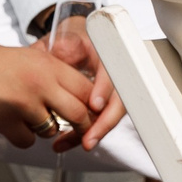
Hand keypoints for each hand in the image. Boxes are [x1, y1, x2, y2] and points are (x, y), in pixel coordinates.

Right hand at [0, 35, 100, 147]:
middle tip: (72, 129)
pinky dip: (20, 136)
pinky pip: (27, 141)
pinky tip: (6, 122)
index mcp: (47, 63)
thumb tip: (79, 96)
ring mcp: (22, 101)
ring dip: (42, 129)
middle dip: (79, 127)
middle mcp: (39, 81)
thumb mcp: (25, 58)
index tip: (88, 113)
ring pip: (52, 130)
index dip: (92, 105)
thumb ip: (51, 74)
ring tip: (22, 114)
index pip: (87, 89)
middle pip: (79, 114)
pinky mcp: (4, 120)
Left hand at [45, 13, 128, 148]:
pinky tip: (65, 141)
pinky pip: (99, 120)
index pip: (112, 70)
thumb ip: (64, 45)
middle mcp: (113, 73)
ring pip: (110, 115)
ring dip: (94, 132)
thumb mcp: (63, 37)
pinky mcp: (102, 104)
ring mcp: (110, 90)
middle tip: (88, 139)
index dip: (105, 89)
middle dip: (105, 122)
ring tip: (72, 144)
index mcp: (106, 53)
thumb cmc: (68, 40)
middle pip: (119, 100)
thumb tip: (64, 51)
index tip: (94, 105)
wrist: (69, 44)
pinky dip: (85, 132)